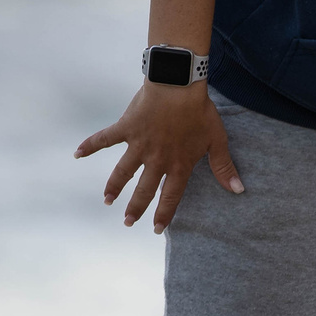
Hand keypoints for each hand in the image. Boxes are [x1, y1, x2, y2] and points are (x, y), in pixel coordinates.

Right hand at [77, 81, 241, 231]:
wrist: (178, 86)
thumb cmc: (200, 113)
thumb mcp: (217, 141)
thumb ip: (224, 168)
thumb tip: (239, 191)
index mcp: (179, 165)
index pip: (170, 196)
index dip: (164, 214)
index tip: (156, 229)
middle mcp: (156, 160)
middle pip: (144, 189)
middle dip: (135, 208)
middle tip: (127, 222)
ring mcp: (138, 145)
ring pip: (123, 172)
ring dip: (114, 186)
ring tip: (107, 200)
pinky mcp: (126, 128)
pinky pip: (104, 139)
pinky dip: (89, 146)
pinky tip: (77, 154)